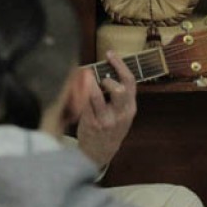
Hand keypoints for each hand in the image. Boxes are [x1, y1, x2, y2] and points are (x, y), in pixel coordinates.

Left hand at [76, 51, 136, 168]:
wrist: (101, 152)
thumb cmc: (111, 129)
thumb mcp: (123, 114)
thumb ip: (121, 96)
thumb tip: (108, 70)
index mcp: (130, 108)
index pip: (130, 82)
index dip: (120, 65)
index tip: (110, 54)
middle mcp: (120, 114)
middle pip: (119, 88)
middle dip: (108, 77)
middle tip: (100, 74)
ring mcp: (106, 120)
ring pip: (97, 96)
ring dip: (89, 83)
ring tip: (85, 77)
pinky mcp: (91, 123)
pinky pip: (84, 104)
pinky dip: (79, 92)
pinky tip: (75, 86)